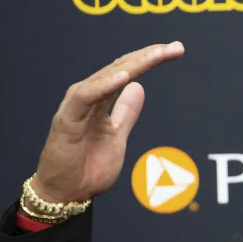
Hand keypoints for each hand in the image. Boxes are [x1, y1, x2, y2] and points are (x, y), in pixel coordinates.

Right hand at [28, 42, 184, 205]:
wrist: (66, 193)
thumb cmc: (88, 167)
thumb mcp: (118, 135)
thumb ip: (126, 112)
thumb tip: (140, 88)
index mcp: (101, 100)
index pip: (128, 71)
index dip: (150, 59)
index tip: (175, 50)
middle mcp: (89, 98)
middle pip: (120, 68)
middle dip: (148, 56)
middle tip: (175, 47)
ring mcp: (77, 107)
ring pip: (106, 78)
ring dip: (132, 65)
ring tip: (155, 55)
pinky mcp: (66, 120)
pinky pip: (86, 98)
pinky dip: (105, 86)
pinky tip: (124, 77)